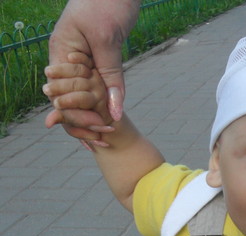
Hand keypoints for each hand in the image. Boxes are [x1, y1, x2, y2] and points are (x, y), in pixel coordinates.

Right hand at [47, 0, 139, 137]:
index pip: (61, 93)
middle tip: (99, 142)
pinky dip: (102, 104)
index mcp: (61, 53)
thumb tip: (114, 112)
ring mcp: (81, 61)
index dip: (76, 114)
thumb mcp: (107, 41)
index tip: (96, 130)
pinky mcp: (96, 61)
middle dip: (83, 121)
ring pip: (83, 96)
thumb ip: (111, 76)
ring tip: (102, 141)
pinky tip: (109, 122)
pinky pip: (96, 88)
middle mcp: (68, 60)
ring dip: (92, 117)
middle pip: (70, 99)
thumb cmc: (107, 4)